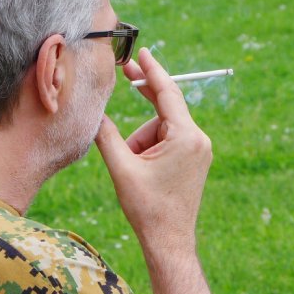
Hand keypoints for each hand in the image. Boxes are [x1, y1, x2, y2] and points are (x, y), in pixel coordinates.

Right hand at [94, 48, 212, 260]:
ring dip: (141, 142)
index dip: (152, 70)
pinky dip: (150, 148)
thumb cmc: (147, 208)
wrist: (170, 241)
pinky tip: (141, 171)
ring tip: (133, 171)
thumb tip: (92, 113)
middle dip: (143, 101)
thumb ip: (106, 135)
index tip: (143, 52)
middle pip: (165, 109)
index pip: (167, 93)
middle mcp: (199, 139)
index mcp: (185, 137)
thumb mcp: (121, 168)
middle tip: (125, 72)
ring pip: (162, 129)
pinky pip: (170, 141)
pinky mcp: (196, 160)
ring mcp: (200, 150)